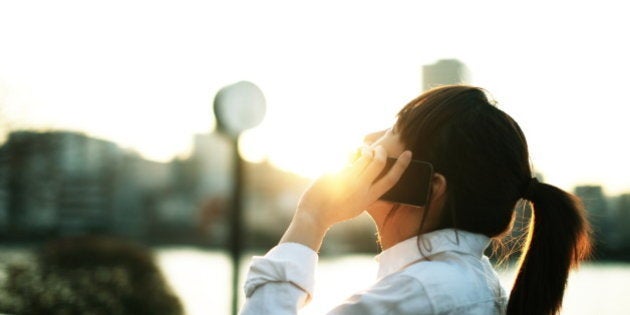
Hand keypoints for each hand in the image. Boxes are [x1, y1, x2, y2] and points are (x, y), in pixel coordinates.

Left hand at [280, 146, 411, 249]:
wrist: (314, 216)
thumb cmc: (333, 211)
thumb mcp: (355, 207)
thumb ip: (364, 194)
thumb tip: (370, 178)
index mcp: (369, 198)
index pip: (391, 180)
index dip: (402, 165)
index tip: (408, 153)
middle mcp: (363, 188)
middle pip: (379, 163)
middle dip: (381, 151)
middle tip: (378, 148)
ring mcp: (351, 180)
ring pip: (365, 156)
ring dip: (365, 149)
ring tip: (361, 149)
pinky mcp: (338, 174)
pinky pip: (349, 156)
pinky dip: (350, 152)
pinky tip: (346, 153)